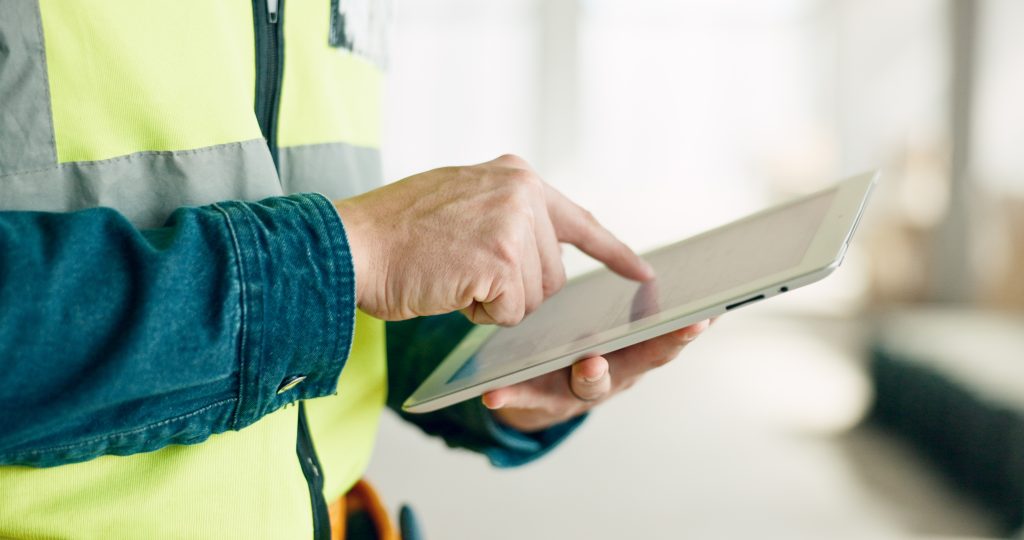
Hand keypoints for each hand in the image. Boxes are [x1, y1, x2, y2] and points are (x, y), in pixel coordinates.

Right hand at [334, 154, 653, 324]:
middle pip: (553, 274)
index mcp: (516, 175)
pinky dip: (481, 313)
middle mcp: (523, 191)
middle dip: (515, 289)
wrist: (350, 244)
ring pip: (534, 297)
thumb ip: (506, 216)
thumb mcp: (461, 200)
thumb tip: (540, 256)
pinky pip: (512, 312)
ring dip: (495, 301)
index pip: (579, 220)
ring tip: (452, 272)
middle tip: (464, 270)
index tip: (643, 274)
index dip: (612, 252)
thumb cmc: (395, 233)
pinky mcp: (502, 260)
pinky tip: (450, 287)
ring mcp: (514, 224)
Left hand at [482, 319, 712, 432]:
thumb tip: (648, 265)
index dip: (684, 330)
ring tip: (589, 364)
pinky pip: (526, 397)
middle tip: (676, 329)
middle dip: (657, 350)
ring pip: (589, 386)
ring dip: (594, 375)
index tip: (706, 316)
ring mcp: (577, 390)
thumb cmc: (579, 343)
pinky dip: (512, 395)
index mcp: (630, 351)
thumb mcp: (607, 323)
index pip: (663, 338)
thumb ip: (627, 298)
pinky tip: (494, 392)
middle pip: (638, 363)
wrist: (538, 388)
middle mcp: (612, 373)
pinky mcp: (540, 400)